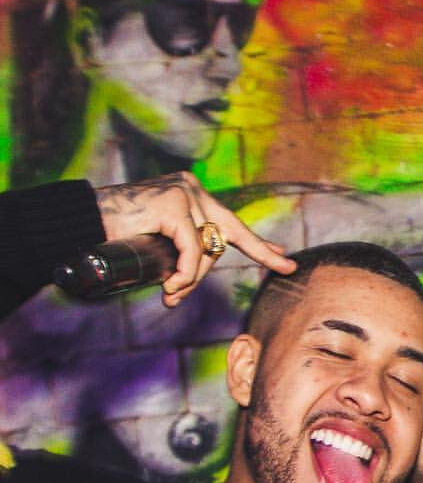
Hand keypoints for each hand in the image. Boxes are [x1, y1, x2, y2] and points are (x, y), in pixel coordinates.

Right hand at [94, 172, 295, 307]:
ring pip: (207, 249)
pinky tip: (171, 285)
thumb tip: (192, 279)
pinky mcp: (173, 204)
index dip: (257, 243)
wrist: (82, 222)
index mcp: (190, 195)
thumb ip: (183, 254)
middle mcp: (190, 189)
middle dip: (248, 257)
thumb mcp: (160, 247)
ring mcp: (183, 194)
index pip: (229, 222)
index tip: (282, 256)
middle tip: (260, 274)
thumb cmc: (118, 236)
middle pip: (226, 236)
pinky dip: (185, 272)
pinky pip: (192, 250)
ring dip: (191, 278)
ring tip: (171, 293)